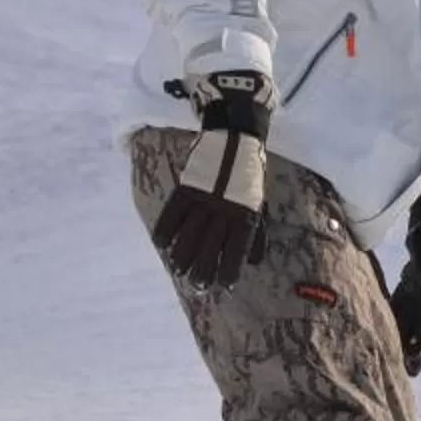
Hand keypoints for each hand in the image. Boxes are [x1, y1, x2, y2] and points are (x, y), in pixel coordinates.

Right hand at [150, 72, 272, 289]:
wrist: (235, 135)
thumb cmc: (249, 173)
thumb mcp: (259, 201)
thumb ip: (255, 231)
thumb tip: (252, 260)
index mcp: (245, 213)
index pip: (236, 248)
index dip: (229, 268)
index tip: (224, 285)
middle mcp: (224, 209)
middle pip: (210, 245)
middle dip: (203, 268)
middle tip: (197, 286)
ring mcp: (204, 198)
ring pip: (190, 233)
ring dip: (182, 254)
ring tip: (178, 270)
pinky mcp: (187, 186)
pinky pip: (173, 212)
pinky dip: (166, 229)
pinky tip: (161, 243)